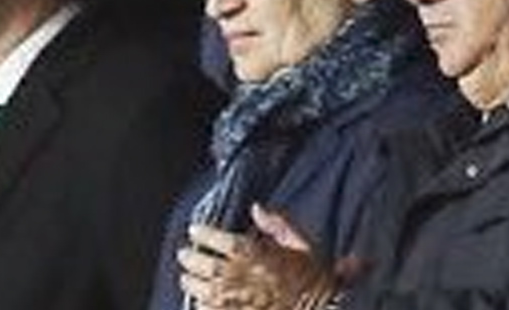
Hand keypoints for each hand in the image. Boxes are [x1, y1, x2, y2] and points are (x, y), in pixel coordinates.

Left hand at [176, 205, 334, 309]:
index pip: (220, 239)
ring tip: (185, 279)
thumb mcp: (303, 245)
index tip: (194, 230)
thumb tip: (257, 208)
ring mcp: (239, 300)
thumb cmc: (315, 280)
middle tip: (182, 254)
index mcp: (257, 254)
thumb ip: (278, 224)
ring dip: (191, 283)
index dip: (204, 233)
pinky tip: (199, 303)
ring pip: (204, 289)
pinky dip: (202, 306)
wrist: (325, 308)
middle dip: (190, 258)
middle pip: (206, 264)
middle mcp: (244, 276)